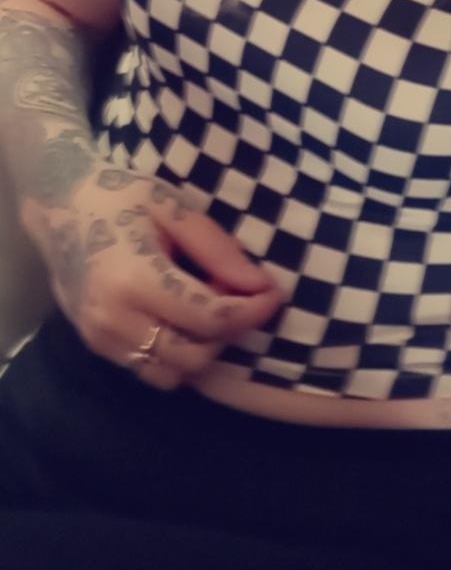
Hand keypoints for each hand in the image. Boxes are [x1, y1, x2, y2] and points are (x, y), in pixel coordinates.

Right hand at [19, 159, 283, 389]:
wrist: (59, 207)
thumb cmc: (120, 196)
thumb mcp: (172, 206)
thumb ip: (215, 248)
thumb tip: (258, 286)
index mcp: (135, 277)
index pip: (210, 318)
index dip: (251, 311)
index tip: (273, 294)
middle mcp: (115, 318)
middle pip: (196, 355)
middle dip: (227, 330)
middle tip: (234, 294)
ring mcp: (102, 338)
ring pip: (174, 373)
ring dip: (201, 349)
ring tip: (204, 307)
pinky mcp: (97, 346)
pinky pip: (150, 371)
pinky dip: (176, 355)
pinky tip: (179, 318)